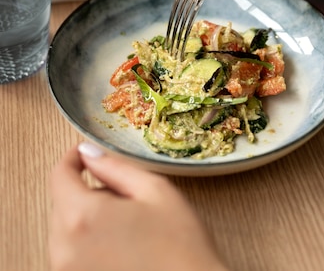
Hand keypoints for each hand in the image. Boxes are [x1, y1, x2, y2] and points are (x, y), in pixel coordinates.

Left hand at [49, 143, 228, 270]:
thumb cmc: (180, 247)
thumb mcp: (155, 191)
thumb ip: (116, 167)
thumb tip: (88, 153)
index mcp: (83, 217)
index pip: (60, 176)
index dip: (72, 157)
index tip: (83, 152)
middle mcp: (65, 249)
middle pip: (62, 204)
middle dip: (87, 192)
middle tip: (125, 197)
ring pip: (66, 231)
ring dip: (87, 220)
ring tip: (128, 227)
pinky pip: (71, 255)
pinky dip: (88, 244)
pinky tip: (121, 249)